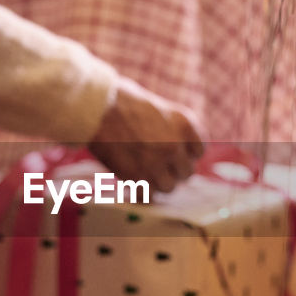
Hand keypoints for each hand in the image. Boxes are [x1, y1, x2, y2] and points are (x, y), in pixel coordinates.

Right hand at [88, 77, 204, 193]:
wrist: (96, 107)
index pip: (200, 150)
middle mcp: (175, 145)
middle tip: (158, 164)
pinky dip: (142, 190)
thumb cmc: (122, 100)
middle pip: (187, 172)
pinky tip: (134, 179)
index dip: (187, 153)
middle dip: (173, 170)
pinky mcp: (137, 177)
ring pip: (169, 187)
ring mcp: (157, 163)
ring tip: (145, 172)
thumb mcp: (159, 108)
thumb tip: (177, 150)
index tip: (175, 153)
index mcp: (185, 123)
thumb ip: (172, 129)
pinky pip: (149, 195)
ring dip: (158, 182)